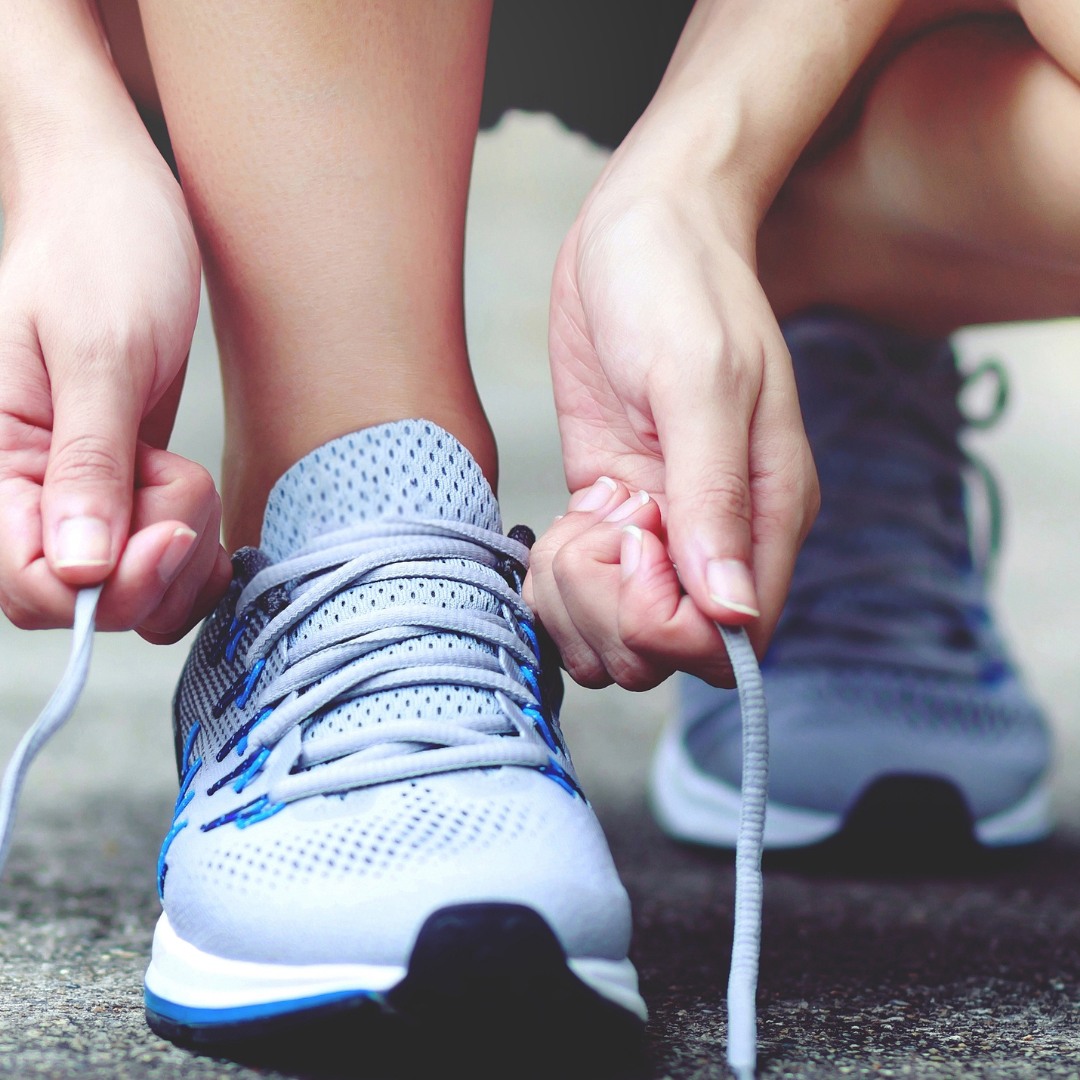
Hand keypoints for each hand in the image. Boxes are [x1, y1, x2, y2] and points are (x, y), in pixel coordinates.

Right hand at [0, 135, 229, 641]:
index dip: (100, 589)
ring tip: (185, 474)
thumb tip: (76, 569)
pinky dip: (191, 546)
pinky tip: (197, 497)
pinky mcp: (126, 487)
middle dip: (153, 567)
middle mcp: (32, 487)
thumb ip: (86, 462)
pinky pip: (157, 558)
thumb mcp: (99, 352)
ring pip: (130, 588)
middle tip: (181, 485)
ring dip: (180, 553)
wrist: (121, 204)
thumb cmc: (100, 251)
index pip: (25, 584)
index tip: (164, 533)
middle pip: (84, 599)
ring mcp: (82, 493)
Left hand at [537, 173, 817, 687]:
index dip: (666, 620)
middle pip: (664, 653)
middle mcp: (717, 538)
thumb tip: (728, 611)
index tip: (634, 537)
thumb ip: (713, 495)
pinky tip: (567, 517)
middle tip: (600, 520)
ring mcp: (660, 533)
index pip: (731, 641)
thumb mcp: (698, 379)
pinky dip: (557, 578)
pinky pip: (580, 595)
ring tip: (583, 515)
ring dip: (576, 597)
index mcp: (766, 514)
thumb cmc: (678, 285)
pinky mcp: (612, 517)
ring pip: (615, 637)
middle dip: (609, 608)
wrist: (636, 232)